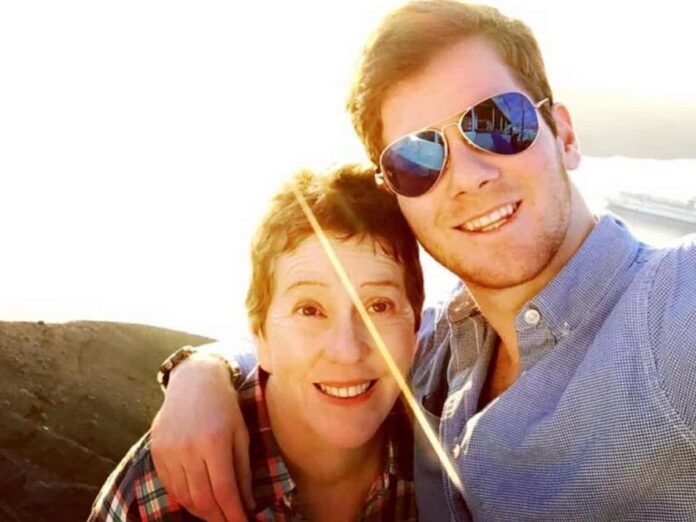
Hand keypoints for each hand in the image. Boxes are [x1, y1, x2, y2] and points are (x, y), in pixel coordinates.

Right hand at [151, 353, 253, 521]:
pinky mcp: (157, 452)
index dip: (234, 514)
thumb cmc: (224, 406)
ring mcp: (169, 451)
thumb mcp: (241, 434)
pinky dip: (185, 499)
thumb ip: (243, 470)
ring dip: (202, 512)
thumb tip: (247, 503)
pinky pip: (171, 486)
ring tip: (217, 515)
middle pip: (203, 499)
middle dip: (219, 518)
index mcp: (214, 443)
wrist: (193, 381)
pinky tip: (197, 501)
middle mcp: (188, 449)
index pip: (224, 491)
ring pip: (185, 496)